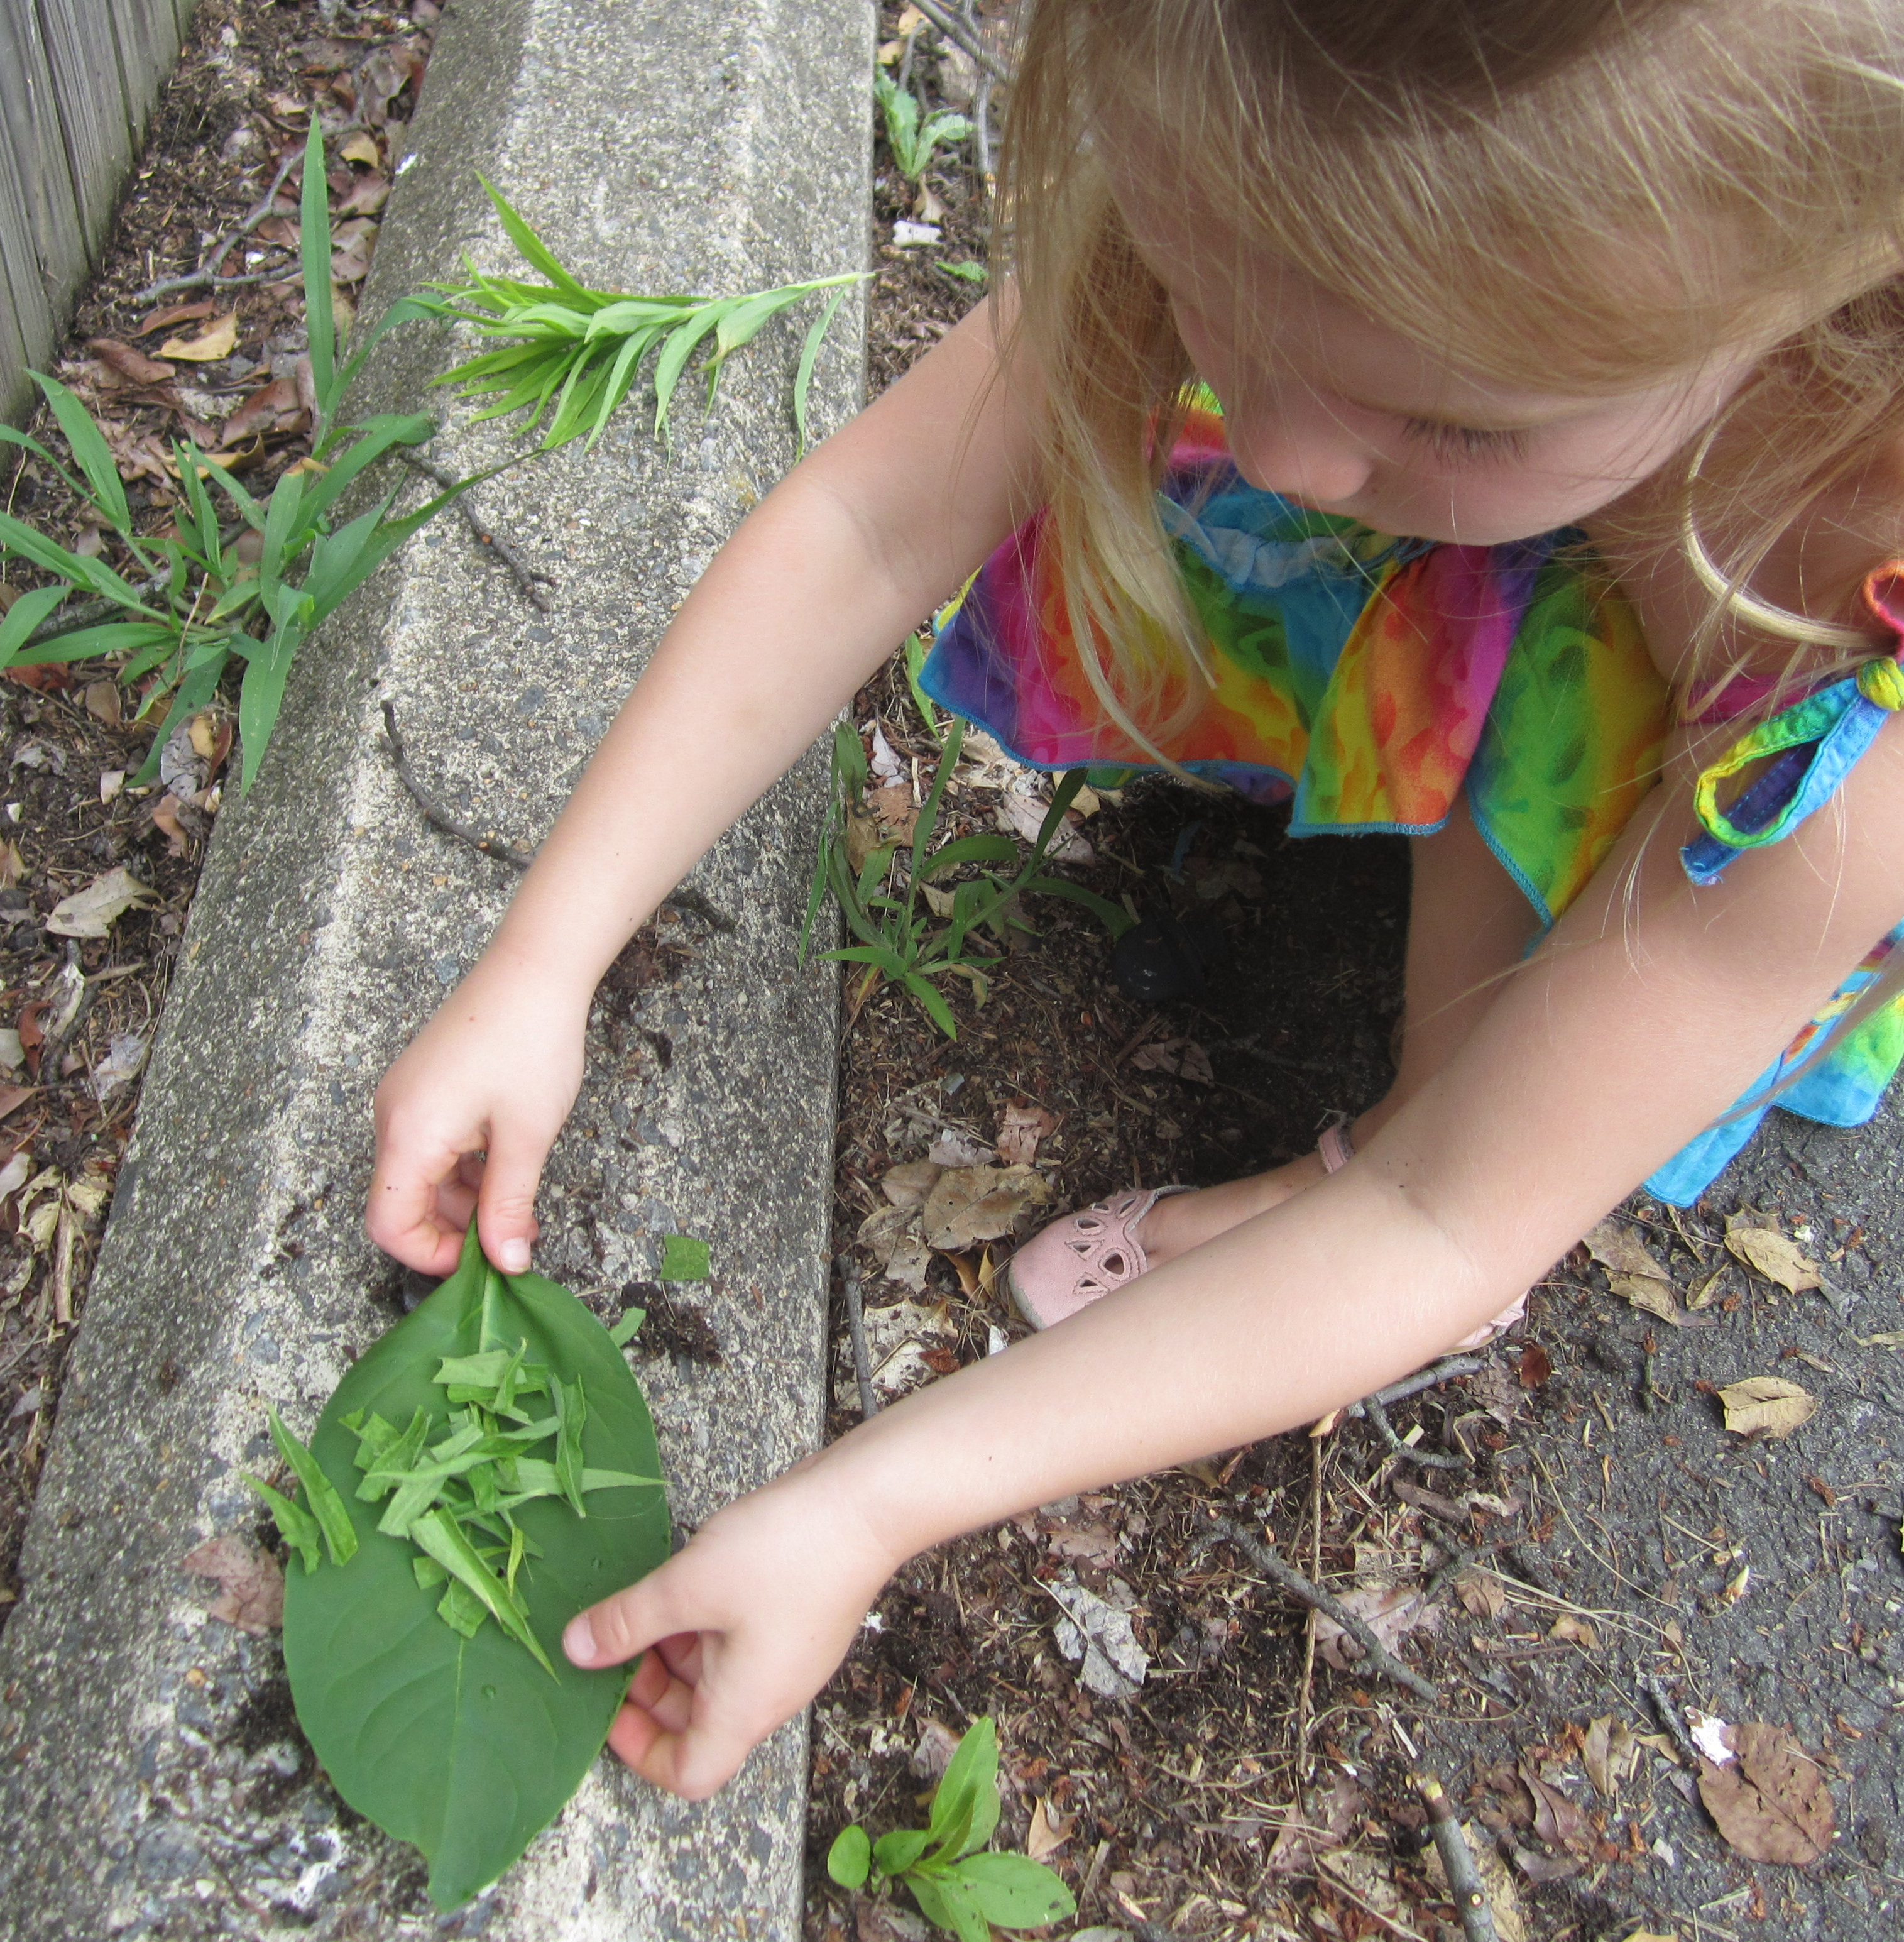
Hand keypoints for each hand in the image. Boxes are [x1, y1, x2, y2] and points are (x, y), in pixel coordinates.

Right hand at [366, 961, 587, 1275]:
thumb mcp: (526, 1137)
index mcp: (408, 1133)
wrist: (535, 969)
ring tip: (518, 1206)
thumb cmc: (531, 1042)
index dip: (429, 1256)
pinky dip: (463, 1169)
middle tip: (512, 1238)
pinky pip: (431, 1146)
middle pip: (402, 1201)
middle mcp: (393, 1116)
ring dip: (463, 1201)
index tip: (481, 1264)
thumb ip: (509, 1205)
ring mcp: (406, 1098)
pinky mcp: (424, 1086)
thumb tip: (506, 1262)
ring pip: (420, 1175)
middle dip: (454, 1230)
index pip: (388, 1224)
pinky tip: (505, 1169)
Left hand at [563, 1461, 895, 1797]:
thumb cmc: (783, 1554)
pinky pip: (736, 1640)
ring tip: (644, 1598)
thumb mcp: (688, 1586)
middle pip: (695, 1722)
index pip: (688, 1773)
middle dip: (646, 1688)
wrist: (867, 1505)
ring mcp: (786, 1656)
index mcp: (744, 1708)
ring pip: (713, 1675)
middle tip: (613, 1638)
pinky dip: (701, 1621)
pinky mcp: (796, 1619)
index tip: (608, 1703)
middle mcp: (769, 1693)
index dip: (639, 1750)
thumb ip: (627, 1622)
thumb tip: (574, 1650)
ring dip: (672, 1647)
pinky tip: (685, 1575)